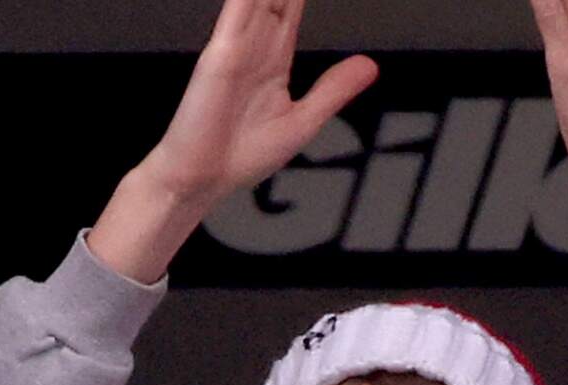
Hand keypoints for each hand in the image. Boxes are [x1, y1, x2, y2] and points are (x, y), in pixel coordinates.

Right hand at [91, 0, 376, 282]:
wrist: (198, 183)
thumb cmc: (236, 158)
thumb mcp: (302, 122)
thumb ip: (333, 90)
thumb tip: (368, 66)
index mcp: (272, 61)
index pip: (291, 8)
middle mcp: (253, 48)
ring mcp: (235, 48)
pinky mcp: (220, 57)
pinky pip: (236, 13)